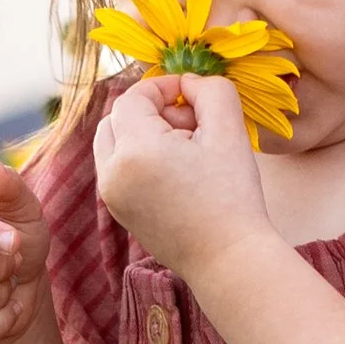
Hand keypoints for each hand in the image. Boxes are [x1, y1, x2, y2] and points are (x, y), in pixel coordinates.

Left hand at [92, 73, 274, 284]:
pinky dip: (140, 159)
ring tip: (185, 150)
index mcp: (135, 150)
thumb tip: (188, 82)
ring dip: (143, 134)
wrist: (228, 260)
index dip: (162, 86)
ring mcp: (111, 196)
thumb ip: (210, 91)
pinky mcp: (119, 212)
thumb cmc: (233, 197)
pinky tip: (178, 173)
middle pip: (116, 117)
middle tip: (190, 124)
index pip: (133, 97)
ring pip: (113, 143)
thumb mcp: (229, 131)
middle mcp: (112, 173)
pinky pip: (118, 169)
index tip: (191, 94)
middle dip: (150, 110)